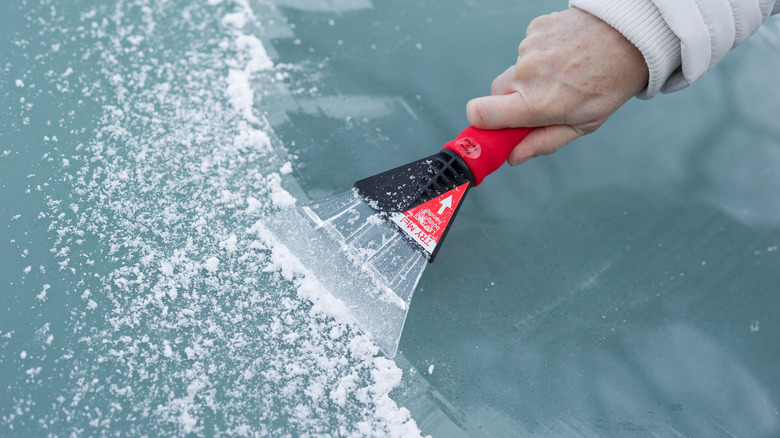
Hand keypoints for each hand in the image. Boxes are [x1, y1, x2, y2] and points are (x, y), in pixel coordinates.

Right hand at [466, 8, 648, 164]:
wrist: (632, 37)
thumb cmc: (609, 85)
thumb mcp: (582, 125)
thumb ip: (543, 141)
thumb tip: (512, 157)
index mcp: (537, 103)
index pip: (480, 114)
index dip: (480, 123)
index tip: (495, 128)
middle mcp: (527, 74)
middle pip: (494, 95)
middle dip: (510, 102)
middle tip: (542, 102)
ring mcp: (529, 48)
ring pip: (513, 71)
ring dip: (530, 77)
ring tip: (564, 73)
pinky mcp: (534, 28)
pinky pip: (526, 50)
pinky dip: (540, 55)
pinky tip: (565, 55)